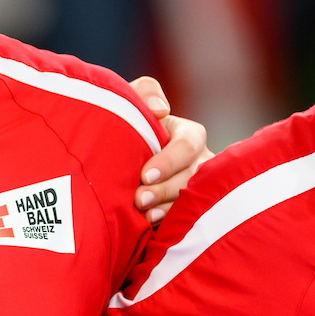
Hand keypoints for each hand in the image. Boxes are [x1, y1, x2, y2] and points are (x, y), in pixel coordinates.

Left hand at [128, 77, 211, 222]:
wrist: (115, 167)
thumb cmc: (128, 129)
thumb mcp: (134, 103)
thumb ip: (145, 92)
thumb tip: (161, 110)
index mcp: (188, 136)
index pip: (188, 145)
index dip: (169, 160)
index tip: (145, 174)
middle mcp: (199, 163)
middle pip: (191, 177)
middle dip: (165, 189)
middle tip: (139, 198)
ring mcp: (196, 190)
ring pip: (190, 199)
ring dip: (166, 207)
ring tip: (143, 212)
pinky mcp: (188, 211)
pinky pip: (186, 218)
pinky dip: (167, 221)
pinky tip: (150, 223)